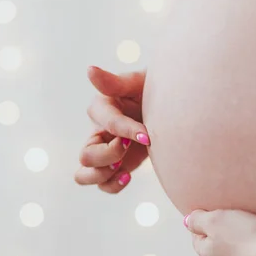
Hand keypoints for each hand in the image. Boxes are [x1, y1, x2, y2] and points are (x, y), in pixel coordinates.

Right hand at [75, 66, 149, 192]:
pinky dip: (112, 185)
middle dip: (109, 155)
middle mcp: (98, 131)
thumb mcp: (138, 83)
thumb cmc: (154, 90)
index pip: (107, 122)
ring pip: (83, 174)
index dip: (125, 130)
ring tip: (123, 168)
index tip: (147, 135)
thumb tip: (89, 70)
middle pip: (86, 155)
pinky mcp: (116, 166)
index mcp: (101, 108)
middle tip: (130, 148)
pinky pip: (103, 185)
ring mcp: (105, 151)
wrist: (172, 106)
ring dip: (102, 175)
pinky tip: (129, 175)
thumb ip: (114, 82)